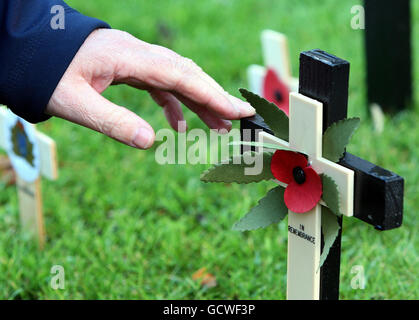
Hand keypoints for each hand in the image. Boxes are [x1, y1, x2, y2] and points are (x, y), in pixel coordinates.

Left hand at [46, 29, 254, 148]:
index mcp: (130, 58)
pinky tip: (179, 127)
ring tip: (218, 128)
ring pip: (178, 80)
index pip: (182, 76)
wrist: (29, 51)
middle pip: (187, 74)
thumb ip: (111, 121)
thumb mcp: (73, 102)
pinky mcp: (130, 69)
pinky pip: (161, 85)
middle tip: (239, 121)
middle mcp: (139, 55)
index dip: (213, 94)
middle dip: (215, 97)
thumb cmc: (46, 73)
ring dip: (199, 103)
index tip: (241, 109)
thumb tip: (150, 142)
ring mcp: (136, 61)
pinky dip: (175, 105)